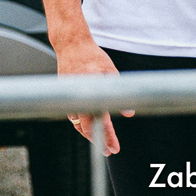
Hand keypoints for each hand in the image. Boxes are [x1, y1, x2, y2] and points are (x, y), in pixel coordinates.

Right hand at [56, 37, 133, 155]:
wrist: (71, 44)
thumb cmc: (92, 55)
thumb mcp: (110, 70)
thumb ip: (119, 91)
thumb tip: (129, 112)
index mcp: (90, 92)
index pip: (100, 121)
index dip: (107, 137)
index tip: (114, 149)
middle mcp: (78, 97)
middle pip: (86, 128)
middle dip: (98, 141)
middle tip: (109, 151)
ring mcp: (69, 96)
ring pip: (77, 123)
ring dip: (88, 133)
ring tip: (100, 140)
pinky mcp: (66, 94)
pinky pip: (72, 114)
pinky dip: (80, 122)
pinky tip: (88, 125)